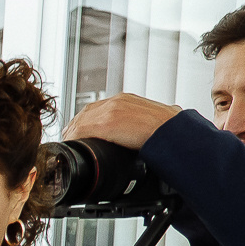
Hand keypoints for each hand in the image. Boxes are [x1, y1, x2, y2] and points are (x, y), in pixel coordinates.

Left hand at [64, 92, 182, 150]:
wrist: (175, 131)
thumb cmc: (168, 130)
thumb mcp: (152, 121)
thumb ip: (140, 123)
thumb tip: (141, 137)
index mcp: (126, 100)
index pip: (97, 107)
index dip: (86, 120)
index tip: (79, 130)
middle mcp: (116, 101)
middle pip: (85, 113)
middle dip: (76, 127)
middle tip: (70, 139)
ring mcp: (111, 110)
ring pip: (81, 121)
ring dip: (73, 134)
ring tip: (70, 145)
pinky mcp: (108, 122)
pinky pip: (81, 130)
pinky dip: (74, 138)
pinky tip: (72, 146)